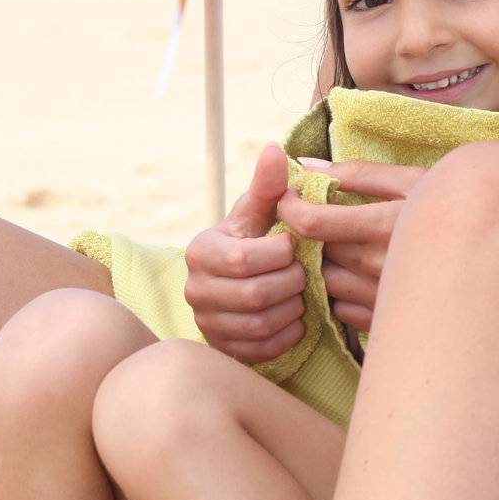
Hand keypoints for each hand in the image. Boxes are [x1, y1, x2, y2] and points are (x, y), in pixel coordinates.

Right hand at [185, 145, 307, 361]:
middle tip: (303, 272)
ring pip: (260, 325)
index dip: (279, 254)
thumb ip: (267, 185)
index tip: (293, 245)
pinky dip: (287, 334)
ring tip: (299, 292)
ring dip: (291, 309)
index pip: (244, 259)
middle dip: (290, 283)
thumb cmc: (254, 239)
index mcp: (201, 251)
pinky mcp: (223, 349)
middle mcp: (195, 290)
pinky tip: (293, 316)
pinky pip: (262, 350)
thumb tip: (275, 149)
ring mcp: (206, 323)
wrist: (240, 280)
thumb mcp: (259, 212)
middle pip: (255, 295)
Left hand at [284, 159, 425, 332]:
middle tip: (329, 219)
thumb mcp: (411, 181)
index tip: (287, 197)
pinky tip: (370, 274)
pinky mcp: (384, 322)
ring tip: (356, 246)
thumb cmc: (454, 207)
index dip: (289, 207)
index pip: (313, 222)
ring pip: (327, 281)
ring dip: (330, 264)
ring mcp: (381, 299)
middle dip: (314, 235)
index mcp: (383, 225)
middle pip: (318, 250)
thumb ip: (357, 173)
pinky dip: (346, 291)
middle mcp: (379, 266)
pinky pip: (343, 308)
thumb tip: (308, 164)